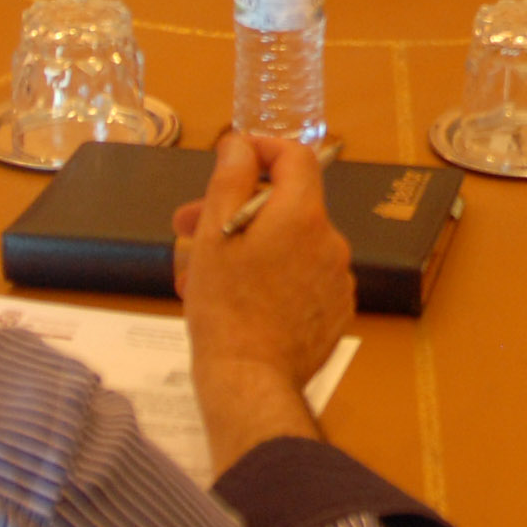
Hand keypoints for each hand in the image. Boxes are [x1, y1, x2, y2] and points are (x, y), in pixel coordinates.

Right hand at [171, 127, 353, 473]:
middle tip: (189, 227)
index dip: (261, 149)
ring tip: (201, 275)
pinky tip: (237, 299)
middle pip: (285, 205)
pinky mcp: (335, 310)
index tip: (233, 159)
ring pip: (288, 245)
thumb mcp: (214, 236)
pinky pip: (302, 278)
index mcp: (303, 215)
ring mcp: (337, 278)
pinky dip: (272, 278)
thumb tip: (241, 144)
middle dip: (235, 211)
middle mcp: (331, 241)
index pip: (294, 156)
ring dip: (248, 248)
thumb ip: (230, 179)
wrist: (251, 382)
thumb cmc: (225, 309)